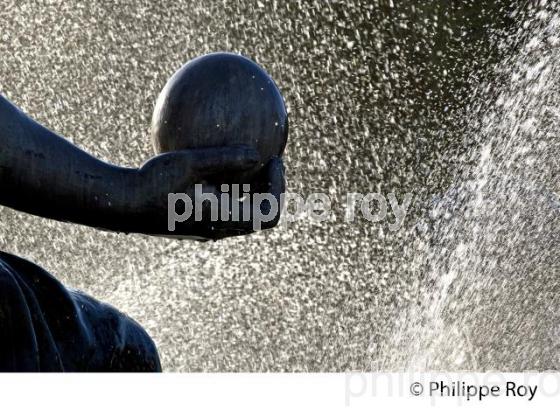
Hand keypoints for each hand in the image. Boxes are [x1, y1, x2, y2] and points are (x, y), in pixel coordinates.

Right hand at [136, 145, 284, 239]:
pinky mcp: (195, 223)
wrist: (120, 204)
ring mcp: (207, 229)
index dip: (279, 189)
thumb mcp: (188, 163)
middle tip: (271, 161)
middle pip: (260, 215)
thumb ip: (224, 159)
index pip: (268, 213)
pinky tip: (220, 165)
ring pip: (243, 213)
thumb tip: (256, 154)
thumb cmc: (151, 183)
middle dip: (271, 189)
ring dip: (253, 191)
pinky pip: (224, 209)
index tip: (275, 160)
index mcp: (222, 219)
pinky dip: (233, 190)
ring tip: (252, 162)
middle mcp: (218, 229)